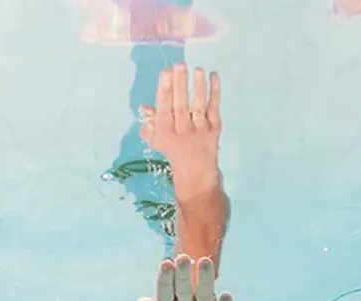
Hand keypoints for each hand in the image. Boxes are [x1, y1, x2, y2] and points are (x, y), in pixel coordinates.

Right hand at [138, 66, 220, 188]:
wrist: (196, 174)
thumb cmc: (173, 152)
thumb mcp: (157, 140)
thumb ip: (151, 123)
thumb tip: (145, 108)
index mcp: (166, 132)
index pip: (164, 108)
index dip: (164, 90)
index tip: (166, 72)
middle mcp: (182, 130)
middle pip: (181, 105)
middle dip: (180, 85)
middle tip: (180, 66)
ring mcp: (200, 130)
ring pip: (198, 106)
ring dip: (198, 87)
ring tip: (198, 70)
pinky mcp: (214, 129)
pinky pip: (214, 108)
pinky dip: (215, 92)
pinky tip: (214, 77)